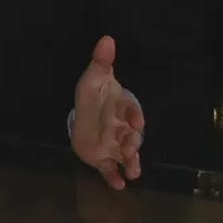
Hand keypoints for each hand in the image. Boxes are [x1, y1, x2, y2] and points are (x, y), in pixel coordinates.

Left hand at [71, 36, 144, 189]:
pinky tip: (119, 185)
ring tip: (133, 172)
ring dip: (130, 162)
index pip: (131, 110)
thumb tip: (107, 38)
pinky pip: (111, 169)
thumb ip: (101, 61)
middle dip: (133, 142)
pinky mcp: (104, 158)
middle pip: (131, 135)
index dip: (134, 115)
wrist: (84, 116)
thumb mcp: (93, 78)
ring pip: (126, 154)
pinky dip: (114, 176)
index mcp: (121, 108)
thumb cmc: (93, 96)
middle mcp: (122, 128)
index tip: (137, 120)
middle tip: (130, 147)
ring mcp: (115, 144)